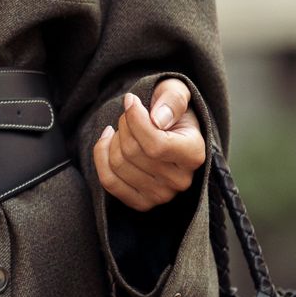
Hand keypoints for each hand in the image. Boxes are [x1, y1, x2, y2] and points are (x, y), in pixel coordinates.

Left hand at [93, 80, 204, 209]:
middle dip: (123, 125)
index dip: (135, 120)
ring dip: (112, 139)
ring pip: (118, 164)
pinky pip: (109, 181)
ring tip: (122, 128)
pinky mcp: (142, 203)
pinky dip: (101, 156)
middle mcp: (181, 181)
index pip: (156, 145)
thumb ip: (172, 100)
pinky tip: (107, 141)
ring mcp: (161, 196)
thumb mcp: (176, 94)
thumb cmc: (170, 111)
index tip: (130, 100)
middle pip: (133, 153)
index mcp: (194, 154)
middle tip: (127, 114)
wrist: (167, 132)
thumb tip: (158, 119)